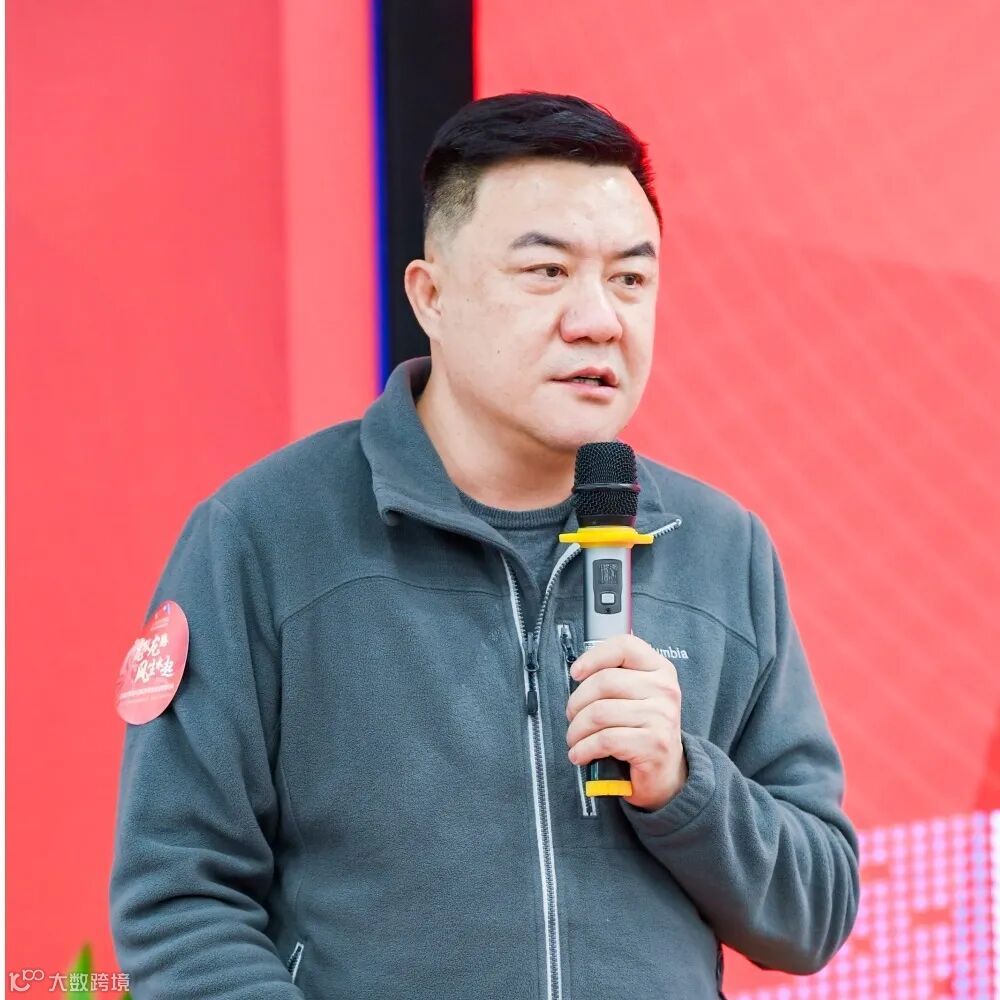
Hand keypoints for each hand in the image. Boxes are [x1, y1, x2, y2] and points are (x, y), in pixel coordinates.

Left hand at [565, 634, 687, 811]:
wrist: (666, 772)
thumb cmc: (642, 729)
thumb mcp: (637, 695)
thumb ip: (616, 677)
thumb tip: (578, 673)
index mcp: (660, 669)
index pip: (625, 646)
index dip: (594, 656)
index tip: (576, 673)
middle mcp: (664, 689)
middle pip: (604, 681)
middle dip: (577, 702)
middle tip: (572, 717)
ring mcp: (662, 717)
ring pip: (600, 713)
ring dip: (577, 729)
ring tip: (574, 739)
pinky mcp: (654, 744)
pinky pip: (605, 740)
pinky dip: (584, 748)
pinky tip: (580, 754)